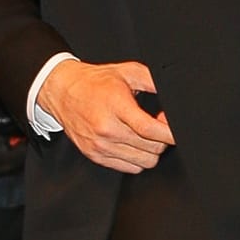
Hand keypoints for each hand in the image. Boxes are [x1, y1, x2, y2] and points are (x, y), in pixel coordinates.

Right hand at [39, 58, 174, 172]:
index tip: (176, 130)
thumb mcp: (128, 71)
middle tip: (159, 126)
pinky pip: (130, 168)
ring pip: (143, 162)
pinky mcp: (95, 156)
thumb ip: (153, 81)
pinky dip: (138, 159)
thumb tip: (174, 95)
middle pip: (150, 148)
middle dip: (163, 139)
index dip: (169, 133)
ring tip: (146, 135)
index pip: (148, 129)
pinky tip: (134, 143)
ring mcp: (100, 145)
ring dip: (151, 150)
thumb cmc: (96, 82)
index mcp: (115, 105)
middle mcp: (106, 129)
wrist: (62, 91)